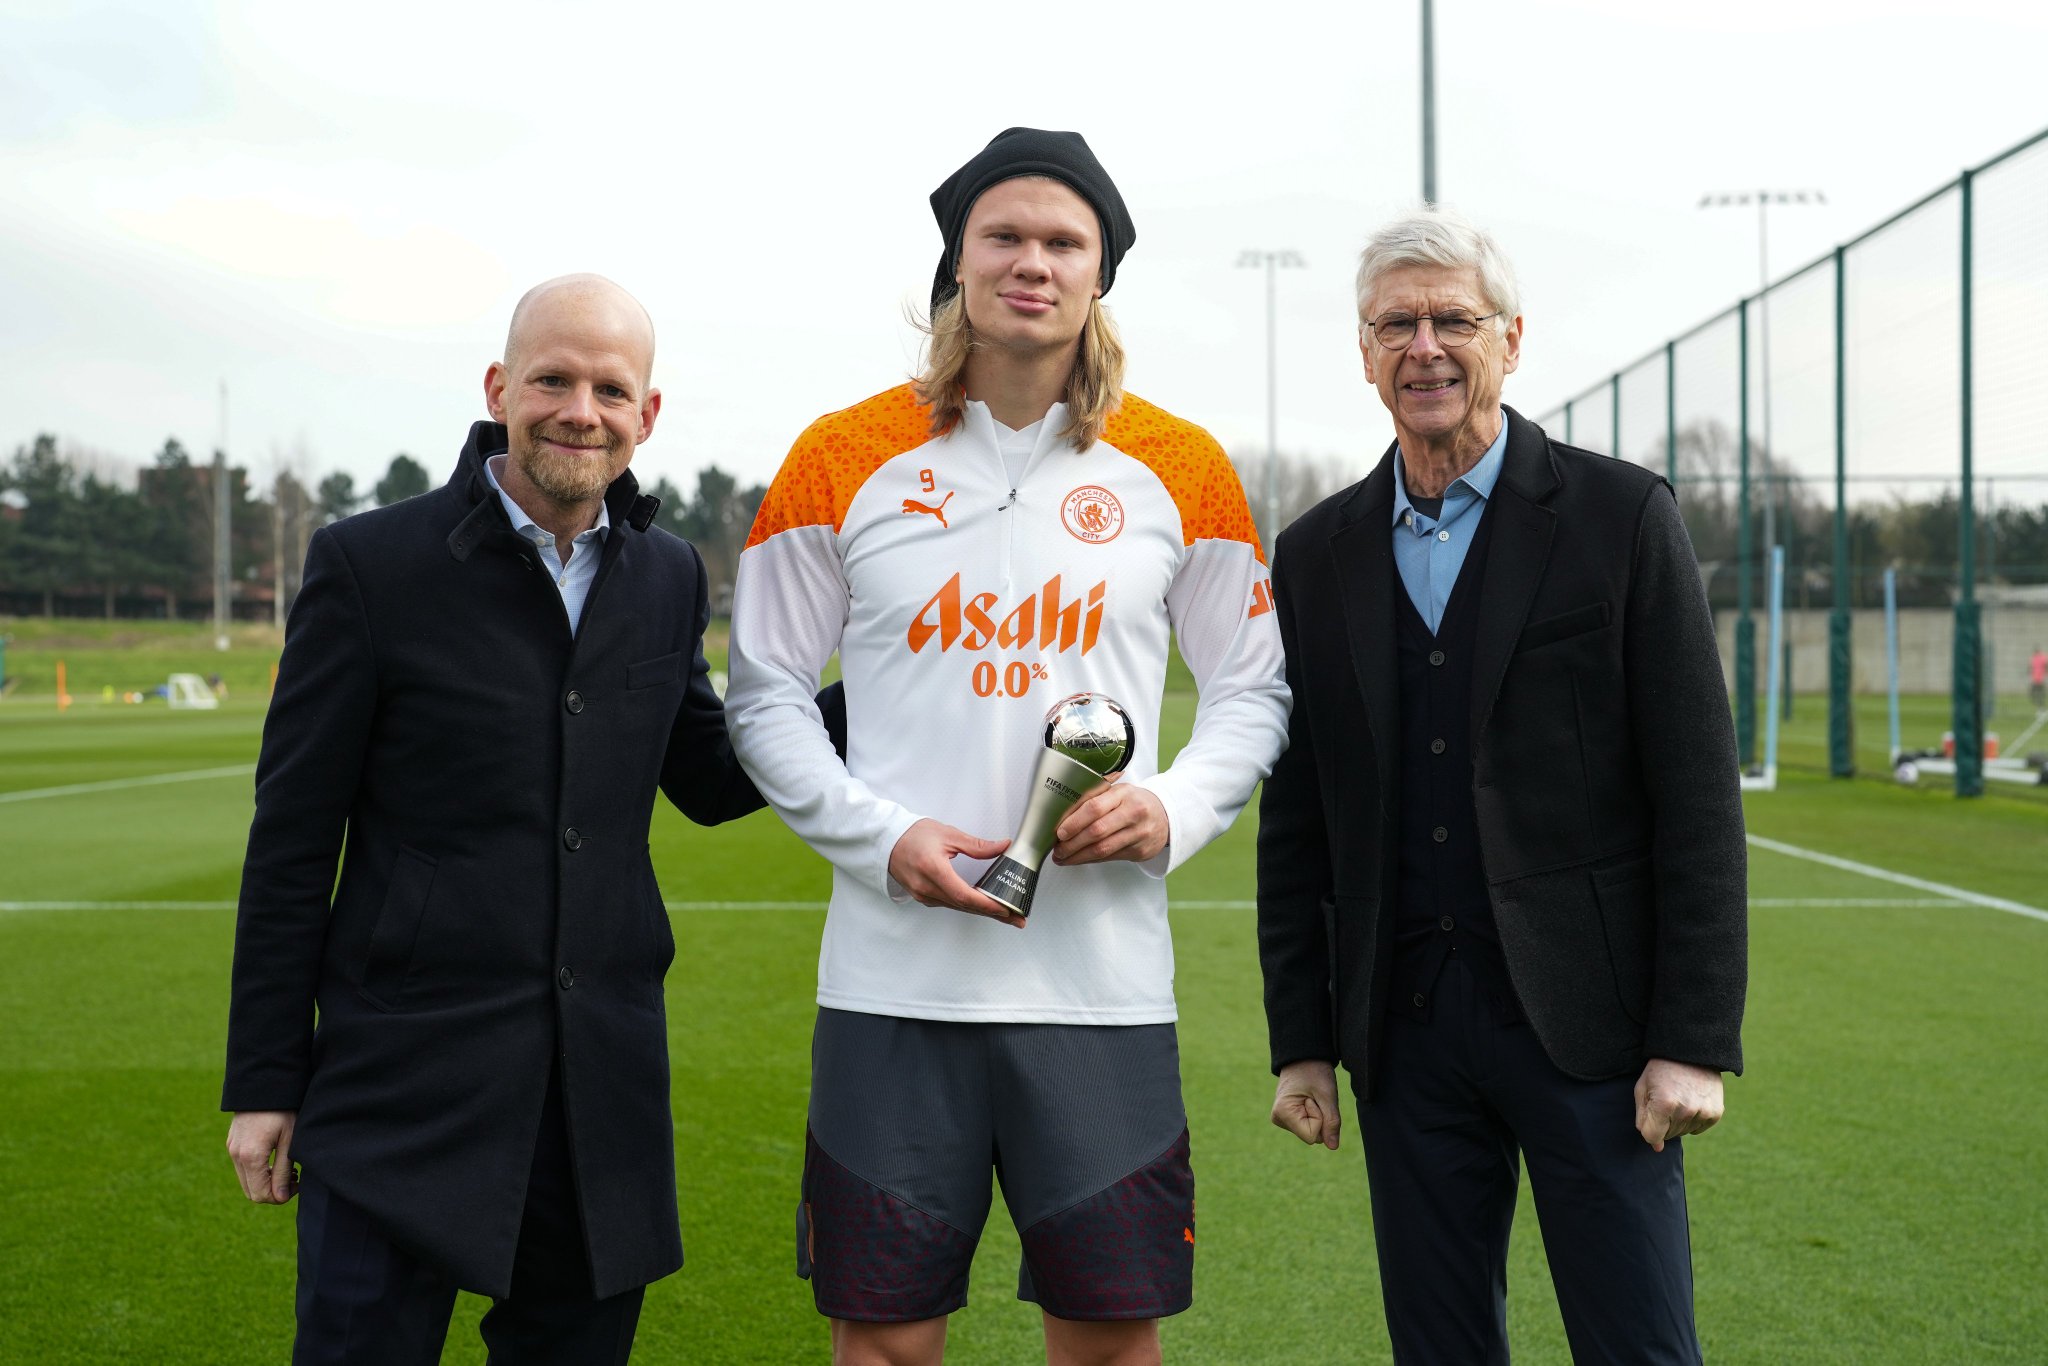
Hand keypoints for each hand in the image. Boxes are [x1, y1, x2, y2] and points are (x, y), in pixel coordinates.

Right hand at [226, 1110, 298, 1203]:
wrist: (264, 1086)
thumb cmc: (282, 1111)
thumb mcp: (289, 1141)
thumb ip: (284, 1171)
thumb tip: (280, 1198)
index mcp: (251, 1157)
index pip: (260, 1194)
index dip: (280, 1197)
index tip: (297, 1185)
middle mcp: (236, 1156)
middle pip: (251, 1191)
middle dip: (273, 1191)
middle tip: (294, 1179)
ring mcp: (231, 1149)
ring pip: (246, 1180)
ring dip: (266, 1181)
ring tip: (288, 1168)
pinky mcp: (232, 1143)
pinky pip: (242, 1167)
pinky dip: (258, 1171)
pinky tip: (275, 1159)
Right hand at [888, 819, 1023, 926]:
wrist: (887, 840)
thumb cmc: (913, 835)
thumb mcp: (949, 835)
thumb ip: (977, 845)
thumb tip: (1002, 847)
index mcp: (933, 870)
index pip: (964, 895)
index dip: (987, 904)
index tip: (1006, 909)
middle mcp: (926, 887)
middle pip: (965, 906)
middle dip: (994, 914)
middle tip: (1017, 919)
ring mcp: (923, 895)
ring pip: (958, 907)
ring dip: (983, 911)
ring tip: (1006, 915)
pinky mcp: (923, 896)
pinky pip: (950, 904)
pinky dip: (968, 905)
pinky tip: (983, 906)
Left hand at [1052, 776, 1168, 865]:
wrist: (1166, 815)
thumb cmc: (1134, 802)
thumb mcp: (1118, 792)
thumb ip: (1095, 799)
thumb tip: (1063, 816)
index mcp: (1123, 794)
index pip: (1095, 808)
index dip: (1074, 822)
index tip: (1060, 832)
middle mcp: (1133, 813)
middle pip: (1097, 831)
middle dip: (1072, 843)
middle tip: (1057, 850)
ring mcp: (1139, 833)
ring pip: (1103, 849)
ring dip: (1078, 856)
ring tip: (1063, 858)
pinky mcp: (1140, 851)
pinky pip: (1110, 857)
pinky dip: (1091, 859)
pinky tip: (1080, 859)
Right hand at [1271, 1060, 1341, 1149]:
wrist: (1303, 1056)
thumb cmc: (1314, 1070)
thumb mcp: (1327, 1095)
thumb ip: (1331, 1122)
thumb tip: (1333, 1147)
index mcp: (1283, 1113)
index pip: (1313, 1136)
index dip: (1321, 1118)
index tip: (1315, 1099)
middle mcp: (1279, 1119)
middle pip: (1312, 1136)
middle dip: (1320, 1118)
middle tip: (1314, 1096)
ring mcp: (1282, 1119)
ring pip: (1312, 1132)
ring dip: (1318, 1115)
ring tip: (1311, 1096)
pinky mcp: (1288, 1117)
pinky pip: (1309, 1126)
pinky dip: (1314, 1114)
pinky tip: (1308, 1099)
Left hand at [1633, 1059, 1723, 1151]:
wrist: (1691, 1052)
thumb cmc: (1660, 1070)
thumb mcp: (1643, 1089)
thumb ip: (1644, 1119)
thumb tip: (1656, 1147)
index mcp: (1664, 1104)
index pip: (1652, 1136)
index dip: (1648, 1129)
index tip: (1650, 1117)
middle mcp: (1685, 1110)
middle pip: (1668, 1135)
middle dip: (1662, 1123)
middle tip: (1665, 1099)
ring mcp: (1703, 1112)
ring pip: (1683, 1132)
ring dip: (1677, 1121)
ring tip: (1678, 1098)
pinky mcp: (1716, 1113)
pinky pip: (1697, 1129)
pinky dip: (1692, 1120)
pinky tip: (1690, 1101)